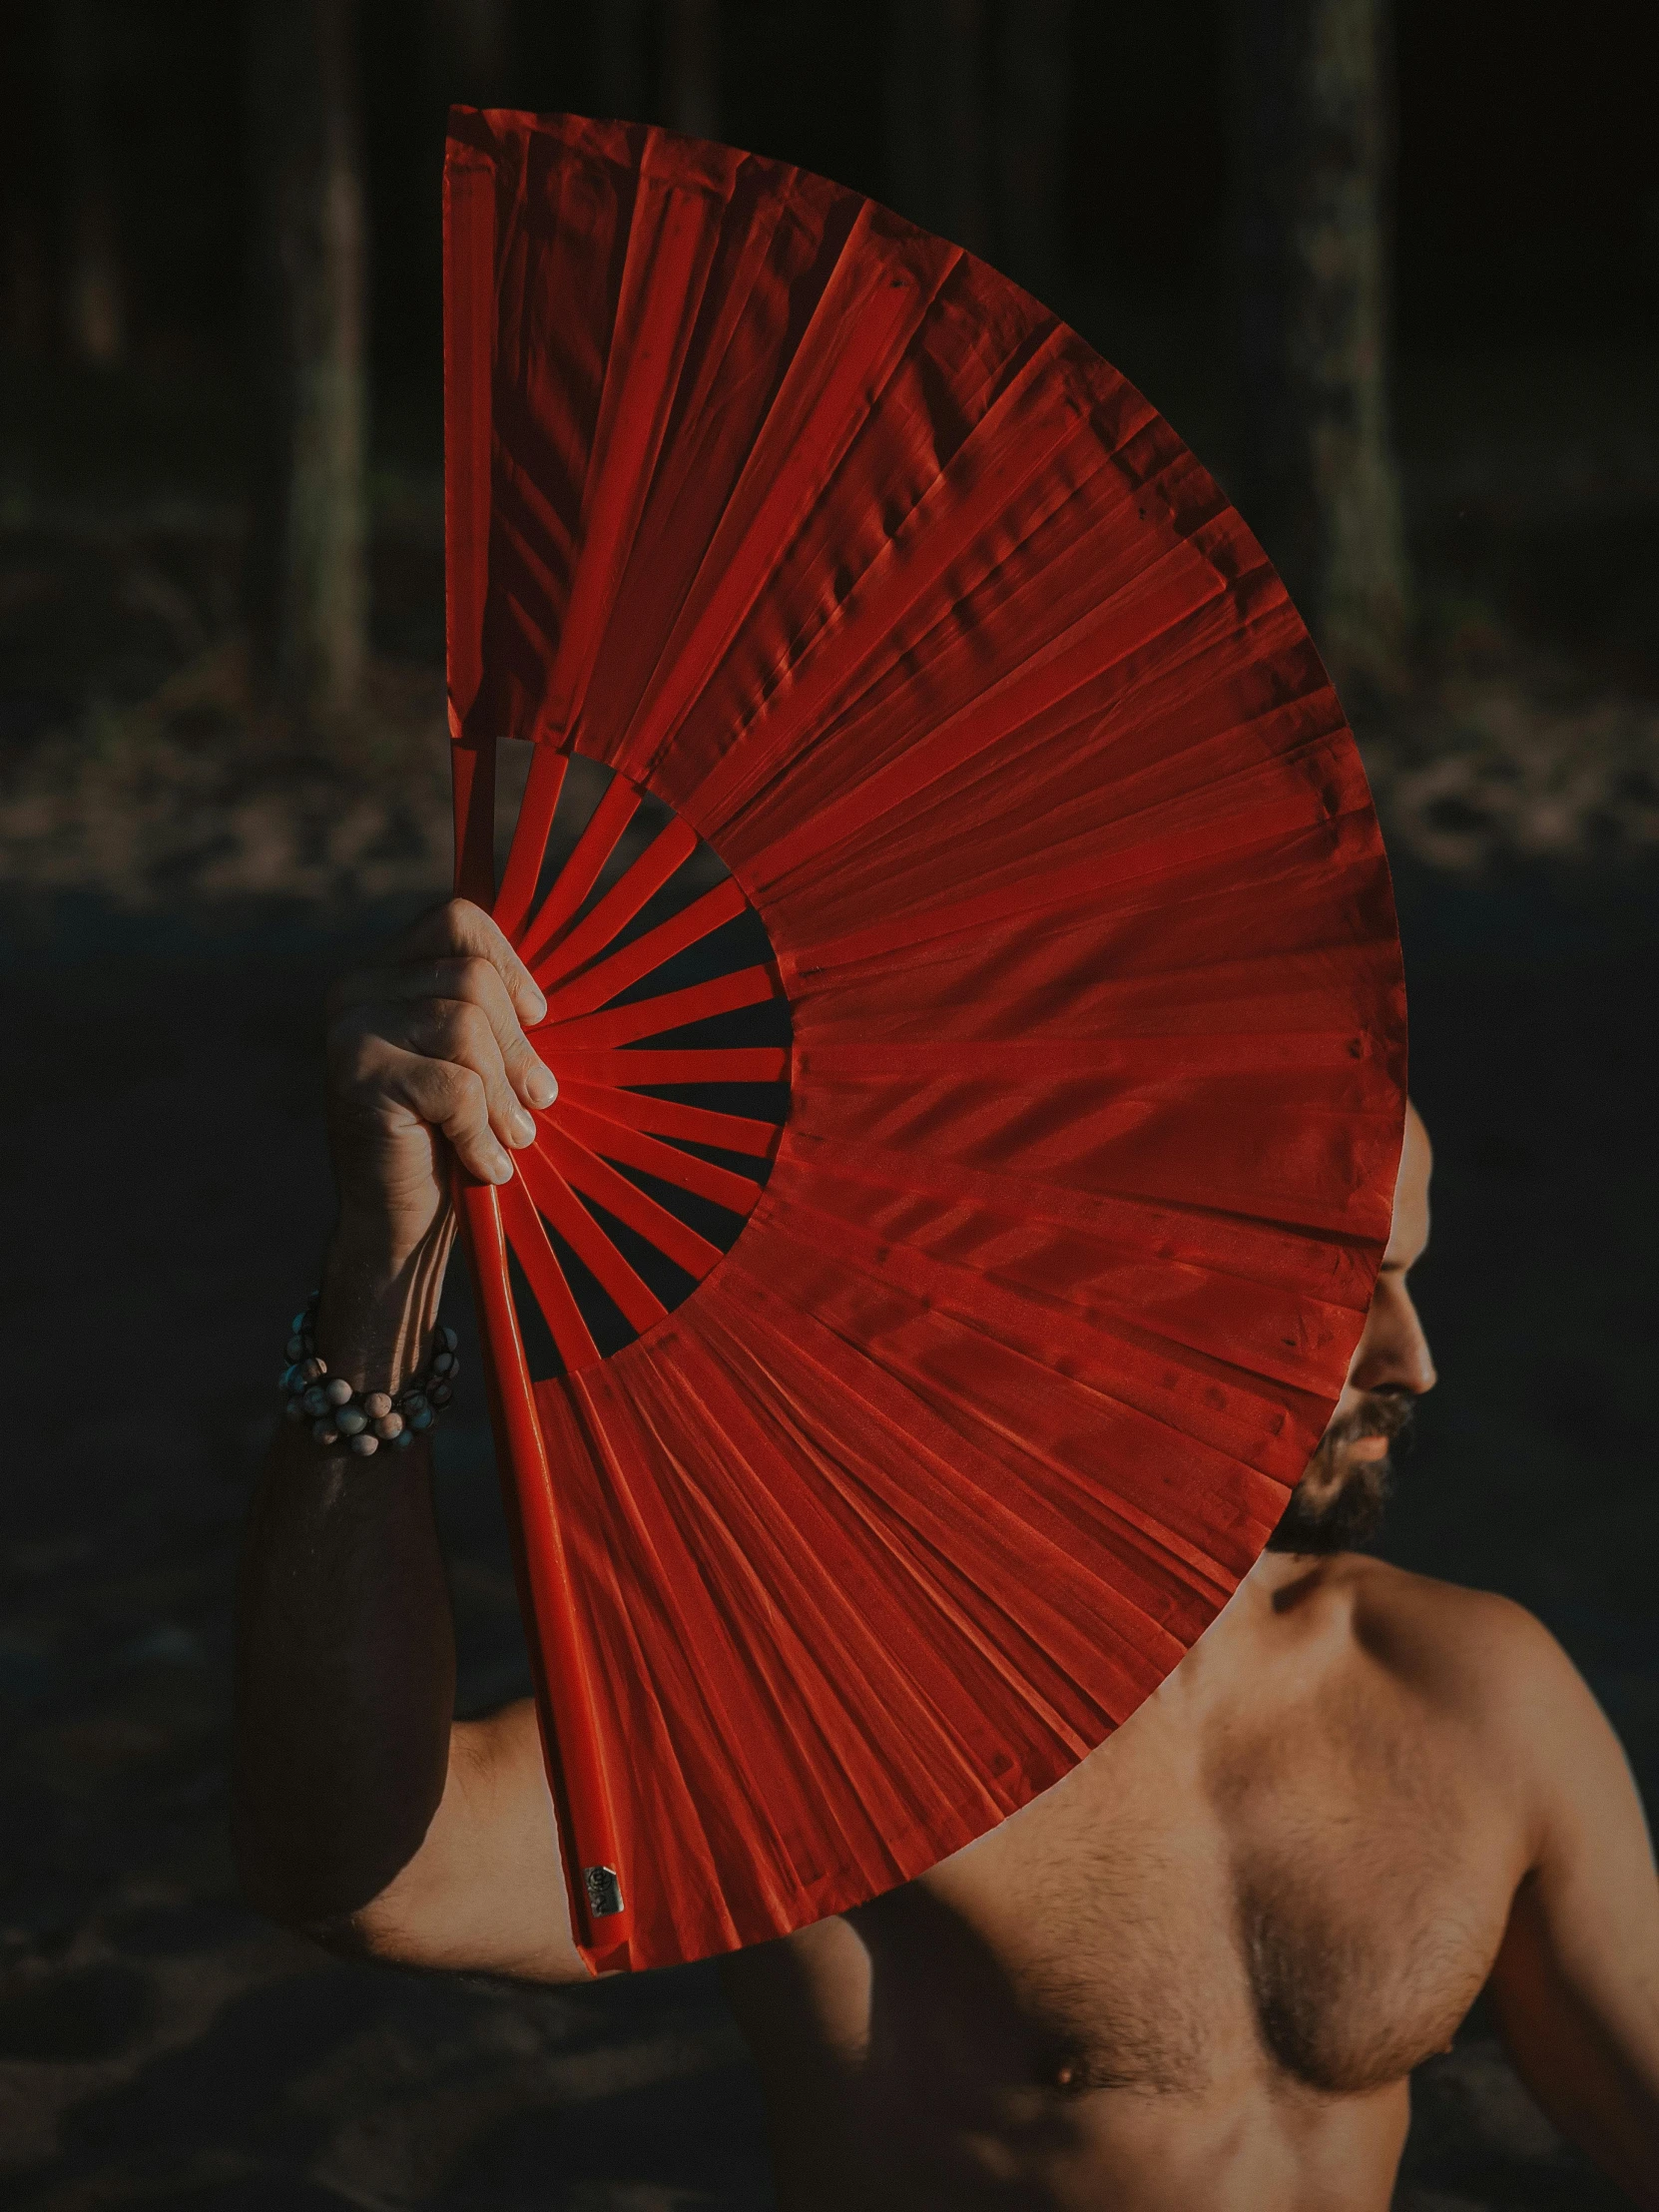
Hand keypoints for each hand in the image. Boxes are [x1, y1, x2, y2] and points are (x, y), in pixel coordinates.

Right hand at [324, 898, 555, 1264]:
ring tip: (510, 1137)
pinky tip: (482, 1164)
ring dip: (503, 1095)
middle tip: (535, 1102)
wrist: (396, 1224)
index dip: (511, 965)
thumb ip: (497, 1014)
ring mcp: (349, 1029)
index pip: (458, 921)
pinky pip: (456, 1086)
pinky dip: (481, 1132)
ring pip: (468, 1027)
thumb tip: (557, 988)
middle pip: (474, 978)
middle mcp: (356, 989)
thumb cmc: (449, 1139)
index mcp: (385, 973)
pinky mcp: (357, 1076)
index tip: (539, 1019)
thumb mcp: (478, 1063)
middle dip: (518, 1048)